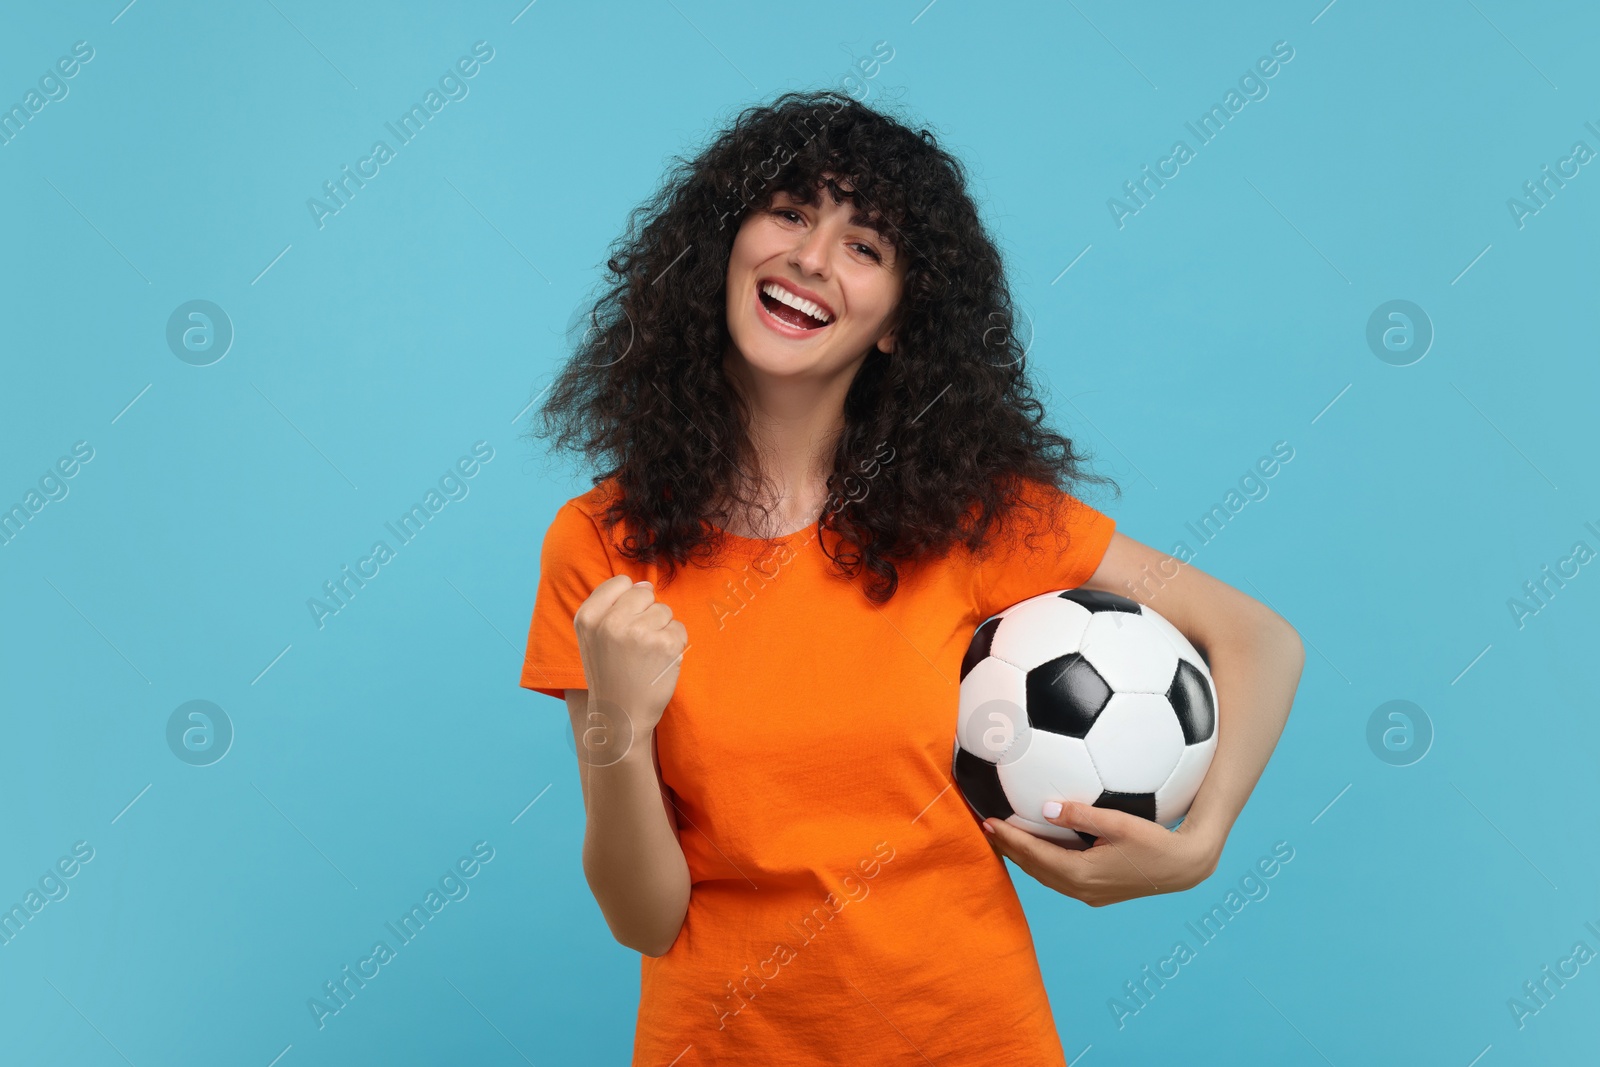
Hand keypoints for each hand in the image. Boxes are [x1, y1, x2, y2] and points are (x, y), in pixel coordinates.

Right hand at [573, 575, 687, 738]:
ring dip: (661, 630)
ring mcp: (639, 633)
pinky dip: (675, 644)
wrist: (620, 718)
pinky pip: (679, 628)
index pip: (620, 582)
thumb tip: (646, 584)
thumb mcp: (592, 637)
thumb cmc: (609, 675)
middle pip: (645, 593)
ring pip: (664, 610)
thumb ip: (611, 606)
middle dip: (646, 614)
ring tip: (646, 656)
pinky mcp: (665, 645)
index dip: (628, 601)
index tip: (624, 625)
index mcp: (588, 617)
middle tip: (636, 645)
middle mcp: (611, 622)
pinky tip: (659, 663)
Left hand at [982, 803, 1219, 906]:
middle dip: (1010, 849)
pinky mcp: (1098, 893)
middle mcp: (1080, 889)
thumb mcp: (1118, 823)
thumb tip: (1046, 807)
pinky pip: (1060, 878)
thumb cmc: (1156, 841)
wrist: (1184, 868)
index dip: (1009, 839)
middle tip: (987, 828)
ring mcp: (1089, 895)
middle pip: (1034, 869)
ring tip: (1005, 839)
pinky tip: (1039, 848)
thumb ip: (1081, 815)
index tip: (988, 822)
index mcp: (1081, 874)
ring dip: (1025, 858)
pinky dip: (1043, 863)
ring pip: (1046, 877)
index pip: (1034, 855)